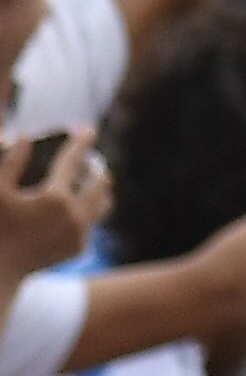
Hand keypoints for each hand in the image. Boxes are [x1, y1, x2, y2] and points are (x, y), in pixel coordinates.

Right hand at [0, 130, 111, 279]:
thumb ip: (12, 162)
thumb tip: (25, 136)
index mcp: (54, 198)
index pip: (73, 161)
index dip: (80, 142)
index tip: (88, 128)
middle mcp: (75, 216)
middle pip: (100, 182)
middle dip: (96, 165)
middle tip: (88, 157)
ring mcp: (80, 234)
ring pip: (103, 203)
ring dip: (99, 187)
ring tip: (90, 176)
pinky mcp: (79, 247)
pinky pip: (91, 221)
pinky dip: (88, 207)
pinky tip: (77, 201)